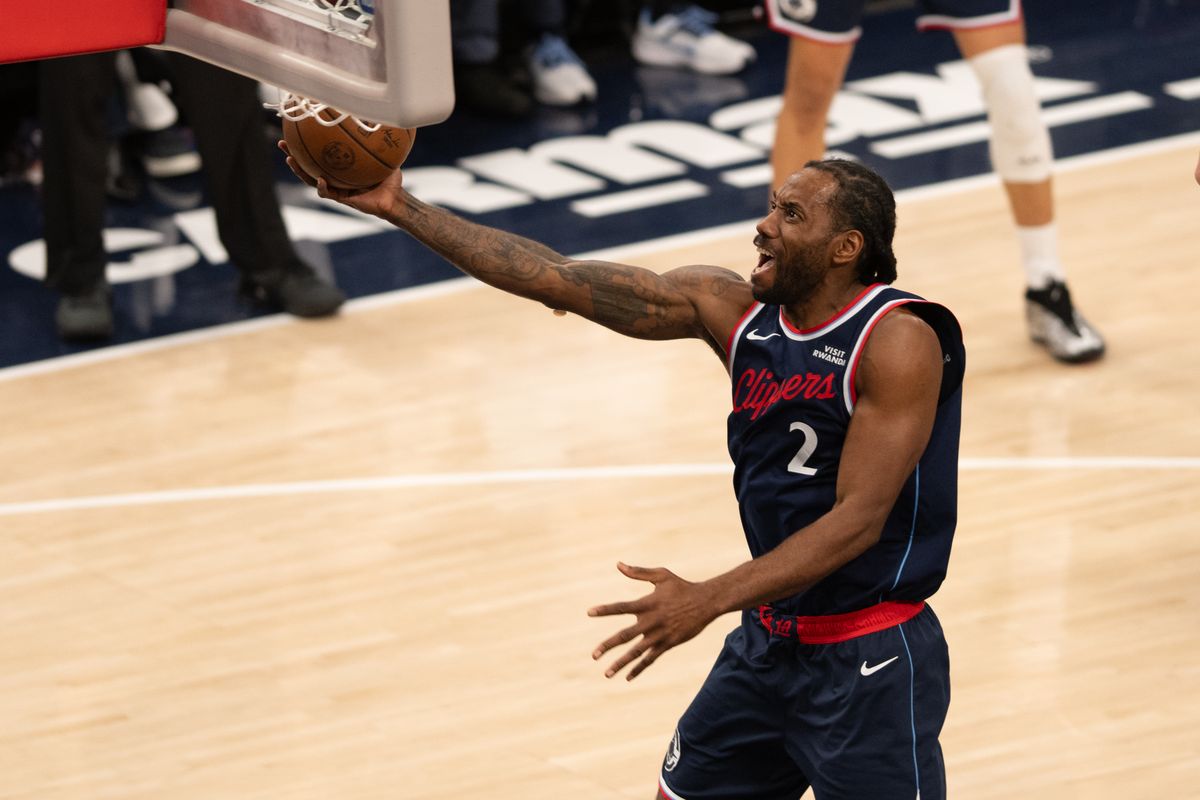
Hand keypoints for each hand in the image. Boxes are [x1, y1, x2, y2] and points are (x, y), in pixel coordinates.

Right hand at [277, 140, 404, 217]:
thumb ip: (376, 139)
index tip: (297, 130)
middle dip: (294, 154)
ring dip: (299, 171)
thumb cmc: (390, 178)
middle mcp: (335, 176)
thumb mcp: (383, 154)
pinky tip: (320, 179)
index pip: (320, 153)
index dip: (308, 144)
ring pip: (311, 179)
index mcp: (341, 166)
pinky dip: (322, 186)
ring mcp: (336, 188)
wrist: (395, 199)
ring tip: (290, 160)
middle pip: (308, 164)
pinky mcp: (341, 199)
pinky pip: (327, 193)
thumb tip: (378, 115)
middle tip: (283, 143)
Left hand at [588, 562, 717, 680]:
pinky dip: (639, 668)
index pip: (622, 607)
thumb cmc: (681, 586)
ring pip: (637, 652)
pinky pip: (651, 659)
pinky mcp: (668, 644)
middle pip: (625, 636)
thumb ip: (638, 572)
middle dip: (608, 646)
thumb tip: (618, 565)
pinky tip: (627, 677)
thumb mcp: (661, 575)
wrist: (706, 602)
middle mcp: (652, 621)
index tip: (589, 612)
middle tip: (593, 655)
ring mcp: (660, 635)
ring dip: (621, 663)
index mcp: (648, 603)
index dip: (605, 610)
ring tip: (606, 673)